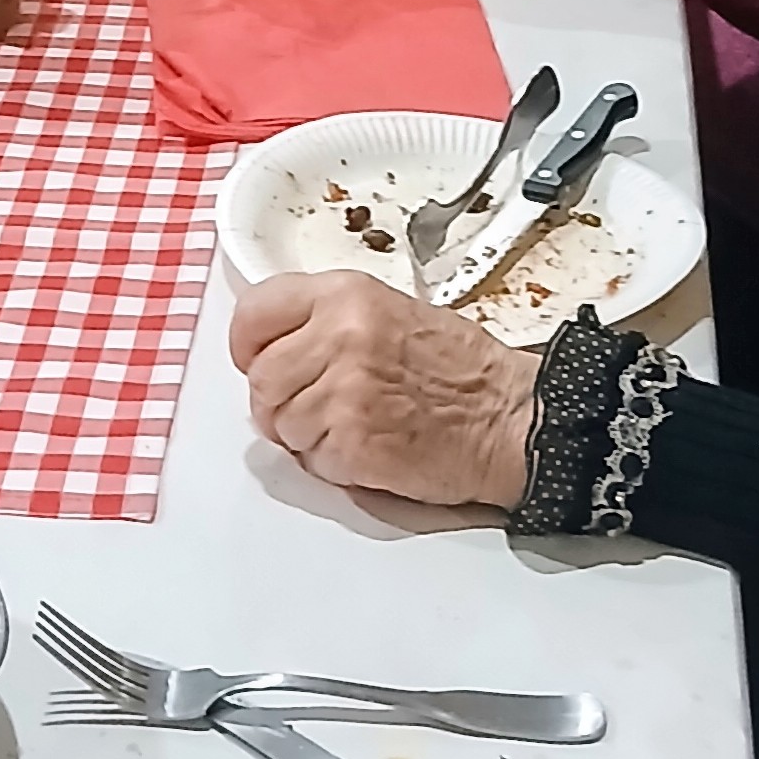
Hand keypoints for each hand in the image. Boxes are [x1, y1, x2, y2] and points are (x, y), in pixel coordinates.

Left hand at [234, 271, 539, 510]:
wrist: (509, 418)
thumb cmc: (461, 371)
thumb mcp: (389, 311)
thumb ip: (326, 321)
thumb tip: (273, 346)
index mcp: (346, 295)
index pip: (254, 313)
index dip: (250, 345)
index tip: (258, 358)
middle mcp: (340, 337)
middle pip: (261, 378)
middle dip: (279, 401)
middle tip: (316, 405)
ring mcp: (343, 391)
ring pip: (279, 424)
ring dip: (306, 435)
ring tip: (354, 424)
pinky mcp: (352, 443)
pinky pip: (309, 459)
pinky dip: (331, 463)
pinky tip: (368, 447)